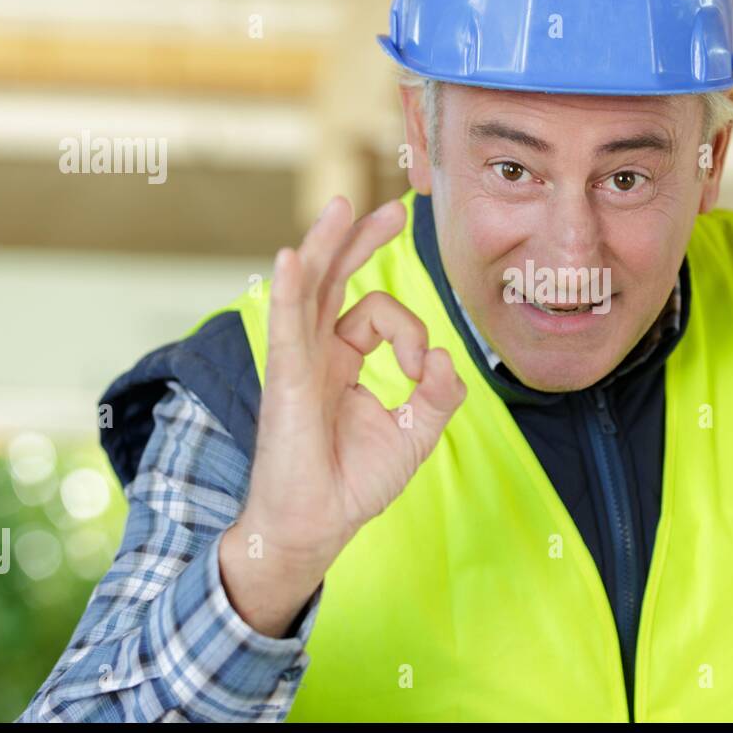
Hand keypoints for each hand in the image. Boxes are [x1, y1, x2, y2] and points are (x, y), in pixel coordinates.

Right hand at [221, 196, 465, 633]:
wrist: (317, 526)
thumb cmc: (354, 483)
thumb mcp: (415, 433)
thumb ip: (438, 393)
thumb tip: (445, 354)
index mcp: (341, 360)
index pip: (377, 315)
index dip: (411, 331)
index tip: (421, 369)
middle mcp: (316, 352)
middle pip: (334, 279)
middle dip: (359, 241)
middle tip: (390, 210)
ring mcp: (298, 362)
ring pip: (311, 288)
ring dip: (327, 245)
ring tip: (342, 206)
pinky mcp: (287, 380)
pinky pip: (287, 325)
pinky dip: (291, 289)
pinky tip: (294, 258)